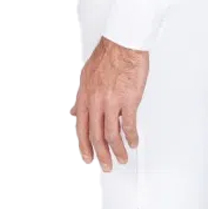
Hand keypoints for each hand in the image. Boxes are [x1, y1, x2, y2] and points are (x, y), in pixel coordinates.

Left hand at [69, 35, 148, 170]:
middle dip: (100, 154)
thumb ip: (81, 97)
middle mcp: (96, 101)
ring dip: (117, 150)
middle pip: (95, 135)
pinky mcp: (129, 100)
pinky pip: (128, 125)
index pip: (81, 127)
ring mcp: (111, 101)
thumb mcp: (86, 76)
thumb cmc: (108, 55)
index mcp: (84, 96)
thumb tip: (74, 111)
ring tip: (121, 159)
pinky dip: (131, 137)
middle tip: (105, 165)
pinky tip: (133, 142)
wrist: (123, 43)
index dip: (83, 145)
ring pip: (111, 134)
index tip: (87, 157)